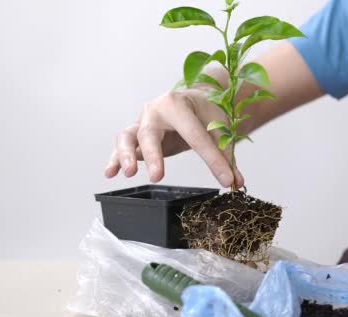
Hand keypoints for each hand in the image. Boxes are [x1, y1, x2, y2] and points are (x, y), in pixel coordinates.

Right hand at [104, 88, 243, 186]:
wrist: (193, 101)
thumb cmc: (205, 114)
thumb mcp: (220, 131)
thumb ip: (227, 158)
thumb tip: (236, 184)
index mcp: (179, 104)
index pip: (196, 135)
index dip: (213, 160)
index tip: (226, 180)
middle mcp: (155, 110)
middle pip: (150, 132)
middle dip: (154, 155)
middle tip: (158, 177)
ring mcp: (142, 122)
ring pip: (127, 136)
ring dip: (125, 155)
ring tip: (129, 173)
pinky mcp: (135, 136)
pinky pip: (122, 147)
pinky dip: (115, 160)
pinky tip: (110, 173)